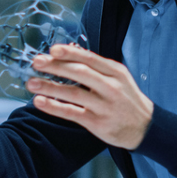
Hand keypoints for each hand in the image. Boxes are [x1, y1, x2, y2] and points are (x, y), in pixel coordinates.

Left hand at [27, 44, 153, 149]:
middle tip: (36, 62)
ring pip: (73, 93)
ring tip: (31, 83)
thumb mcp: (119, 78)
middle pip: (80, 73)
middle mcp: (111, 87)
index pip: (90, 58)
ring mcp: (104, 106)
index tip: (52, 49)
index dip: (70, 53)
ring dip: (49, 87)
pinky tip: (40, 102)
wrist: (145, 127)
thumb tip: (70, 52)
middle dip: (55, 66)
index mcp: (116, 72)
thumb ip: (97, 67)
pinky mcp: (97, 123)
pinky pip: (71, 113)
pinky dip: (54, 107)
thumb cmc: (126, 99)